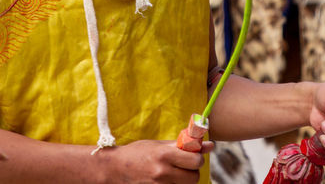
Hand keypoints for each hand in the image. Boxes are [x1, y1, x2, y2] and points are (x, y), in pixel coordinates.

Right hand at [98, 139, 212, 183]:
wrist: (114, 169)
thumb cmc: (137, 153)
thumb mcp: (157, 145)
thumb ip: (183, 145)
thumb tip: (210, 145)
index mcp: (163, 155)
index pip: (195, 161)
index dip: (197, 158)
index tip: (192, 156)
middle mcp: (162, 172)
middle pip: (194, 177)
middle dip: (192, 171)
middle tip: (183, 166)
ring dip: (184, 180)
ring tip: (172, 173)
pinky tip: (166, 180)